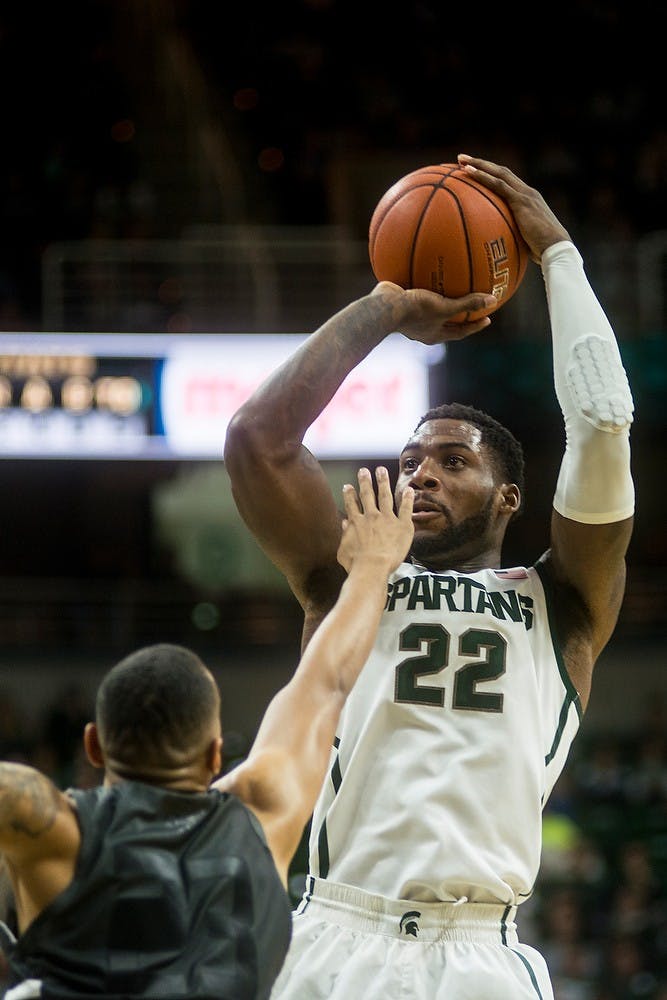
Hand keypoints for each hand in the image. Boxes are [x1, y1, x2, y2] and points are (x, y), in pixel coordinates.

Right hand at [337, 466, 413, 574]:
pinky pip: (406, 509)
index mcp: (357, 522)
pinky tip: (408, 489)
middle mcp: (371, 516)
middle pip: (367, 495)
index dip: (349, 494)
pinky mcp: (402, 525)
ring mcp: (387, 519)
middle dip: (365, 481)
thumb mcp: (343, 550)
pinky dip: (407, 498)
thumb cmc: (356, 564)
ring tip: (381, 471)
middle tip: (364, 471)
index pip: (352, 505)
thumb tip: (345, 523)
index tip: (348, 486)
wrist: (372, 567)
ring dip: (383, 482)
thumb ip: (345, 535)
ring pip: (385, 496)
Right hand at [370, 281, 496, 344]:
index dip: (474, 326)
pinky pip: (417, 292)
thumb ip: (467, 304)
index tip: (487, 319)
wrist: (382, 307)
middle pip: (446, 322)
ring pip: (431, 307)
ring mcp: (410, 316)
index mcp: (433, 335)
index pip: (460, 332)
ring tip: (450, 286)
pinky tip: (428, 268)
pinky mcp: (401, 302)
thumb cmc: (414, 311)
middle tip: (473, 305)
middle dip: (459, 314)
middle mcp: (422, 328)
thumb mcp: (444, 307)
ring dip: (441, 298)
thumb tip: (493, 300)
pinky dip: (424, 283)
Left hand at [457, 154, 571, 262]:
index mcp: (529, 200)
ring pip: (499, 173)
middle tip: (462, 159)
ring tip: (460, 160)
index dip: (493, 175)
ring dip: (479, 164)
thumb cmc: (542, 252)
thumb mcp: (526, 242)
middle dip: (482, 163)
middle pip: (502, 172)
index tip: (476, 171)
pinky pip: (498, 185)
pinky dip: (482, 177)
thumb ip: (514, 238)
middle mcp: (528, 192)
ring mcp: (525, 194)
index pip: (509, 182)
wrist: (556, 248)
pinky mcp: (521, 201)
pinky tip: (467, 173)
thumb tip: (499, 251)